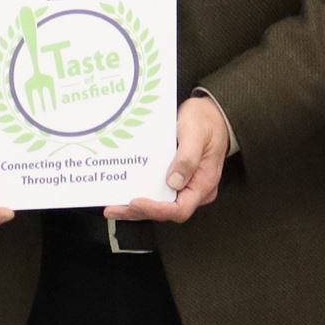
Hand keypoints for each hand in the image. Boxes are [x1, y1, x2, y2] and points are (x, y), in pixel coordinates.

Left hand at [109, 96, 228, 223]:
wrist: (212, 113)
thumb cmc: (206, 121)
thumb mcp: (196, 134)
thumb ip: (187, 158)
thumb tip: (174, 181)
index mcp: (204, 183)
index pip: (180, 209)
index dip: (157, 209)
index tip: (136, 202)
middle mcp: (194, 189)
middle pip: (166, 210)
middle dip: (138, 211)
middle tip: (114, 209)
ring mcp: (185, 185)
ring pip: (159, 203)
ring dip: (136, 207)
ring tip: (113, 206)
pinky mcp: (176, 179)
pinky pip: (158, 191)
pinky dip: (140, 193)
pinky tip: (123, 192)